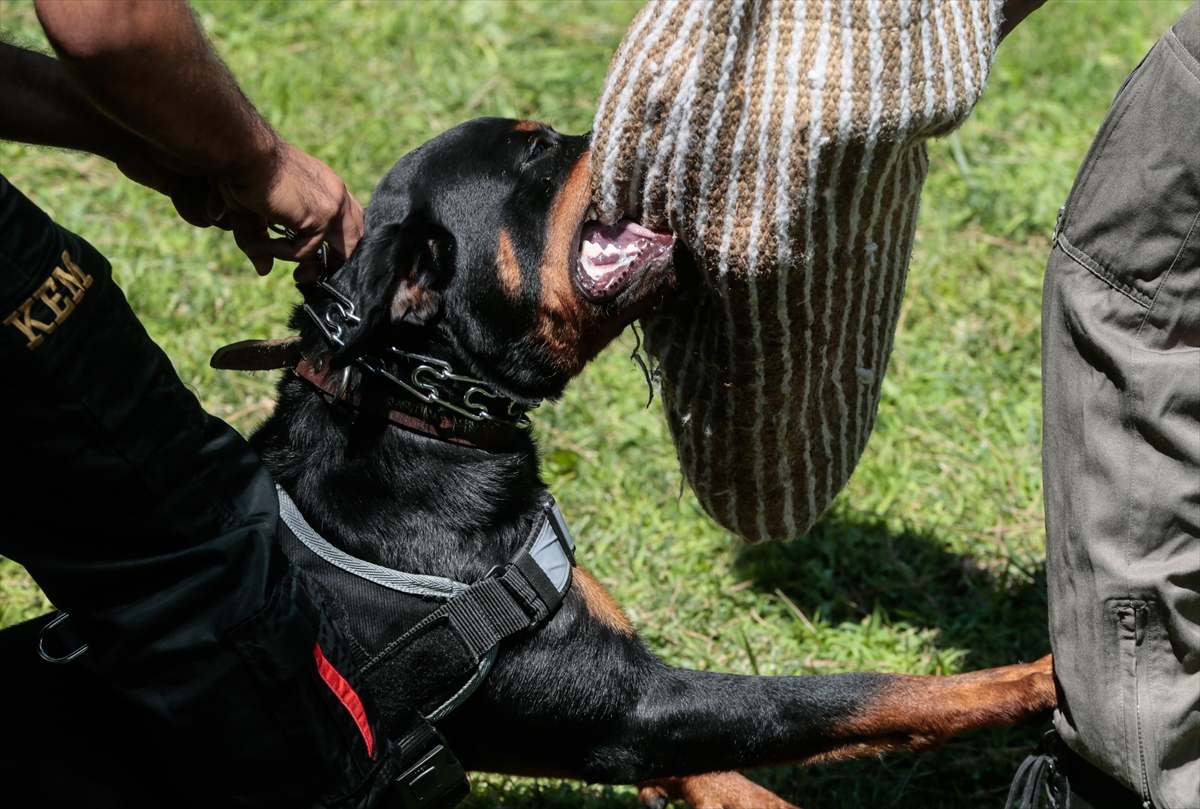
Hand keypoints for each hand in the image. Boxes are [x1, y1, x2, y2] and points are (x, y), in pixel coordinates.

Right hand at [219, 140, 364, 279]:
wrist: (244, 153)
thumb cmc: (244, 172)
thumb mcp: (253, 212)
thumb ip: (262, 241)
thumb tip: (264, 270)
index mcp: (327, 186)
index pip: (349, 220)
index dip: (336, 244)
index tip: (311, 261)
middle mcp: (337, 194)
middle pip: (356, 238)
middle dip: (335, 262)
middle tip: (303, 275)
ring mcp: (334, 207)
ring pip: (335, 251)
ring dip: (301, 261)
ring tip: (268, 250)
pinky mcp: (323, 218)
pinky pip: (304, 252)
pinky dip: (277, 252)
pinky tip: (259, 241)